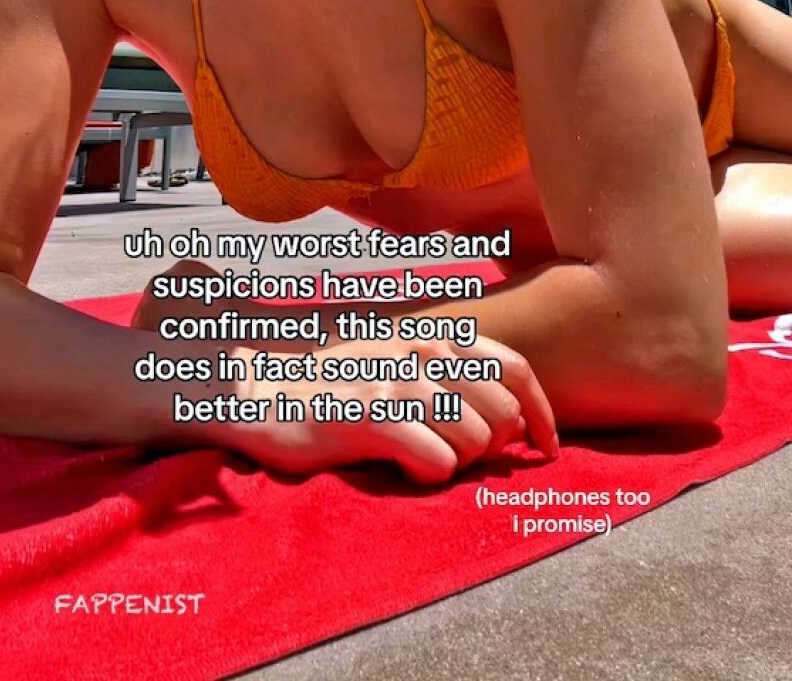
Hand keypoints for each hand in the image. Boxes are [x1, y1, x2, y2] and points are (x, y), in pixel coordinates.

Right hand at [223, 323, 557, 484]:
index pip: (515, 368)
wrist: (265, 389)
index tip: (546, 448)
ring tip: (419, 458)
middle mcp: (423, 349)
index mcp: (435, 334)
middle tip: (455, 457)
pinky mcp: (374, 416)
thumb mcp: (399, 360)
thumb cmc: (338, 385)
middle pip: (502, 414)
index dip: (541, 414)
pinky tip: (401, 467)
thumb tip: (512, 419)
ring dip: (456, 464)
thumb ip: (450, 373)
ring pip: (475, 442)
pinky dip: (428, 476)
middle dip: (491, 448)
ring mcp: (399, 379)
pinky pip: (438, 463)